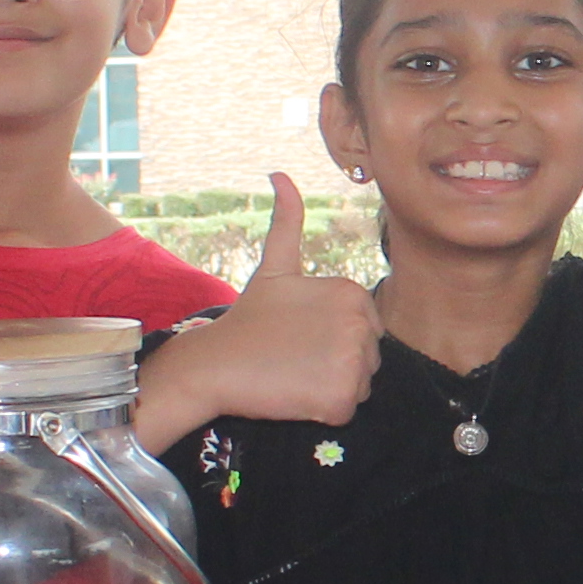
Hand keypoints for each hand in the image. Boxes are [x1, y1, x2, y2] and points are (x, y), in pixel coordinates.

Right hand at [173, 174, 380, 427]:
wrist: (215, 364)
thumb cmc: (248, 319)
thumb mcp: (274, 267)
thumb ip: (287, 222)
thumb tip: (279, 173)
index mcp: (352, 293)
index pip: (366, 330)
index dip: (333, 339)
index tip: (300, 337)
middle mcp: (360, 324)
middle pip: (367, 359)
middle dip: (335, 364)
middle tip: (294, 358)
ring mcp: (352, 362)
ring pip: (360, 385)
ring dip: (331, 387)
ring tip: (294, 374)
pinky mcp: (342, 398)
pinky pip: (346, 410)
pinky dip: (324, 410)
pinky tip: (295, 394)